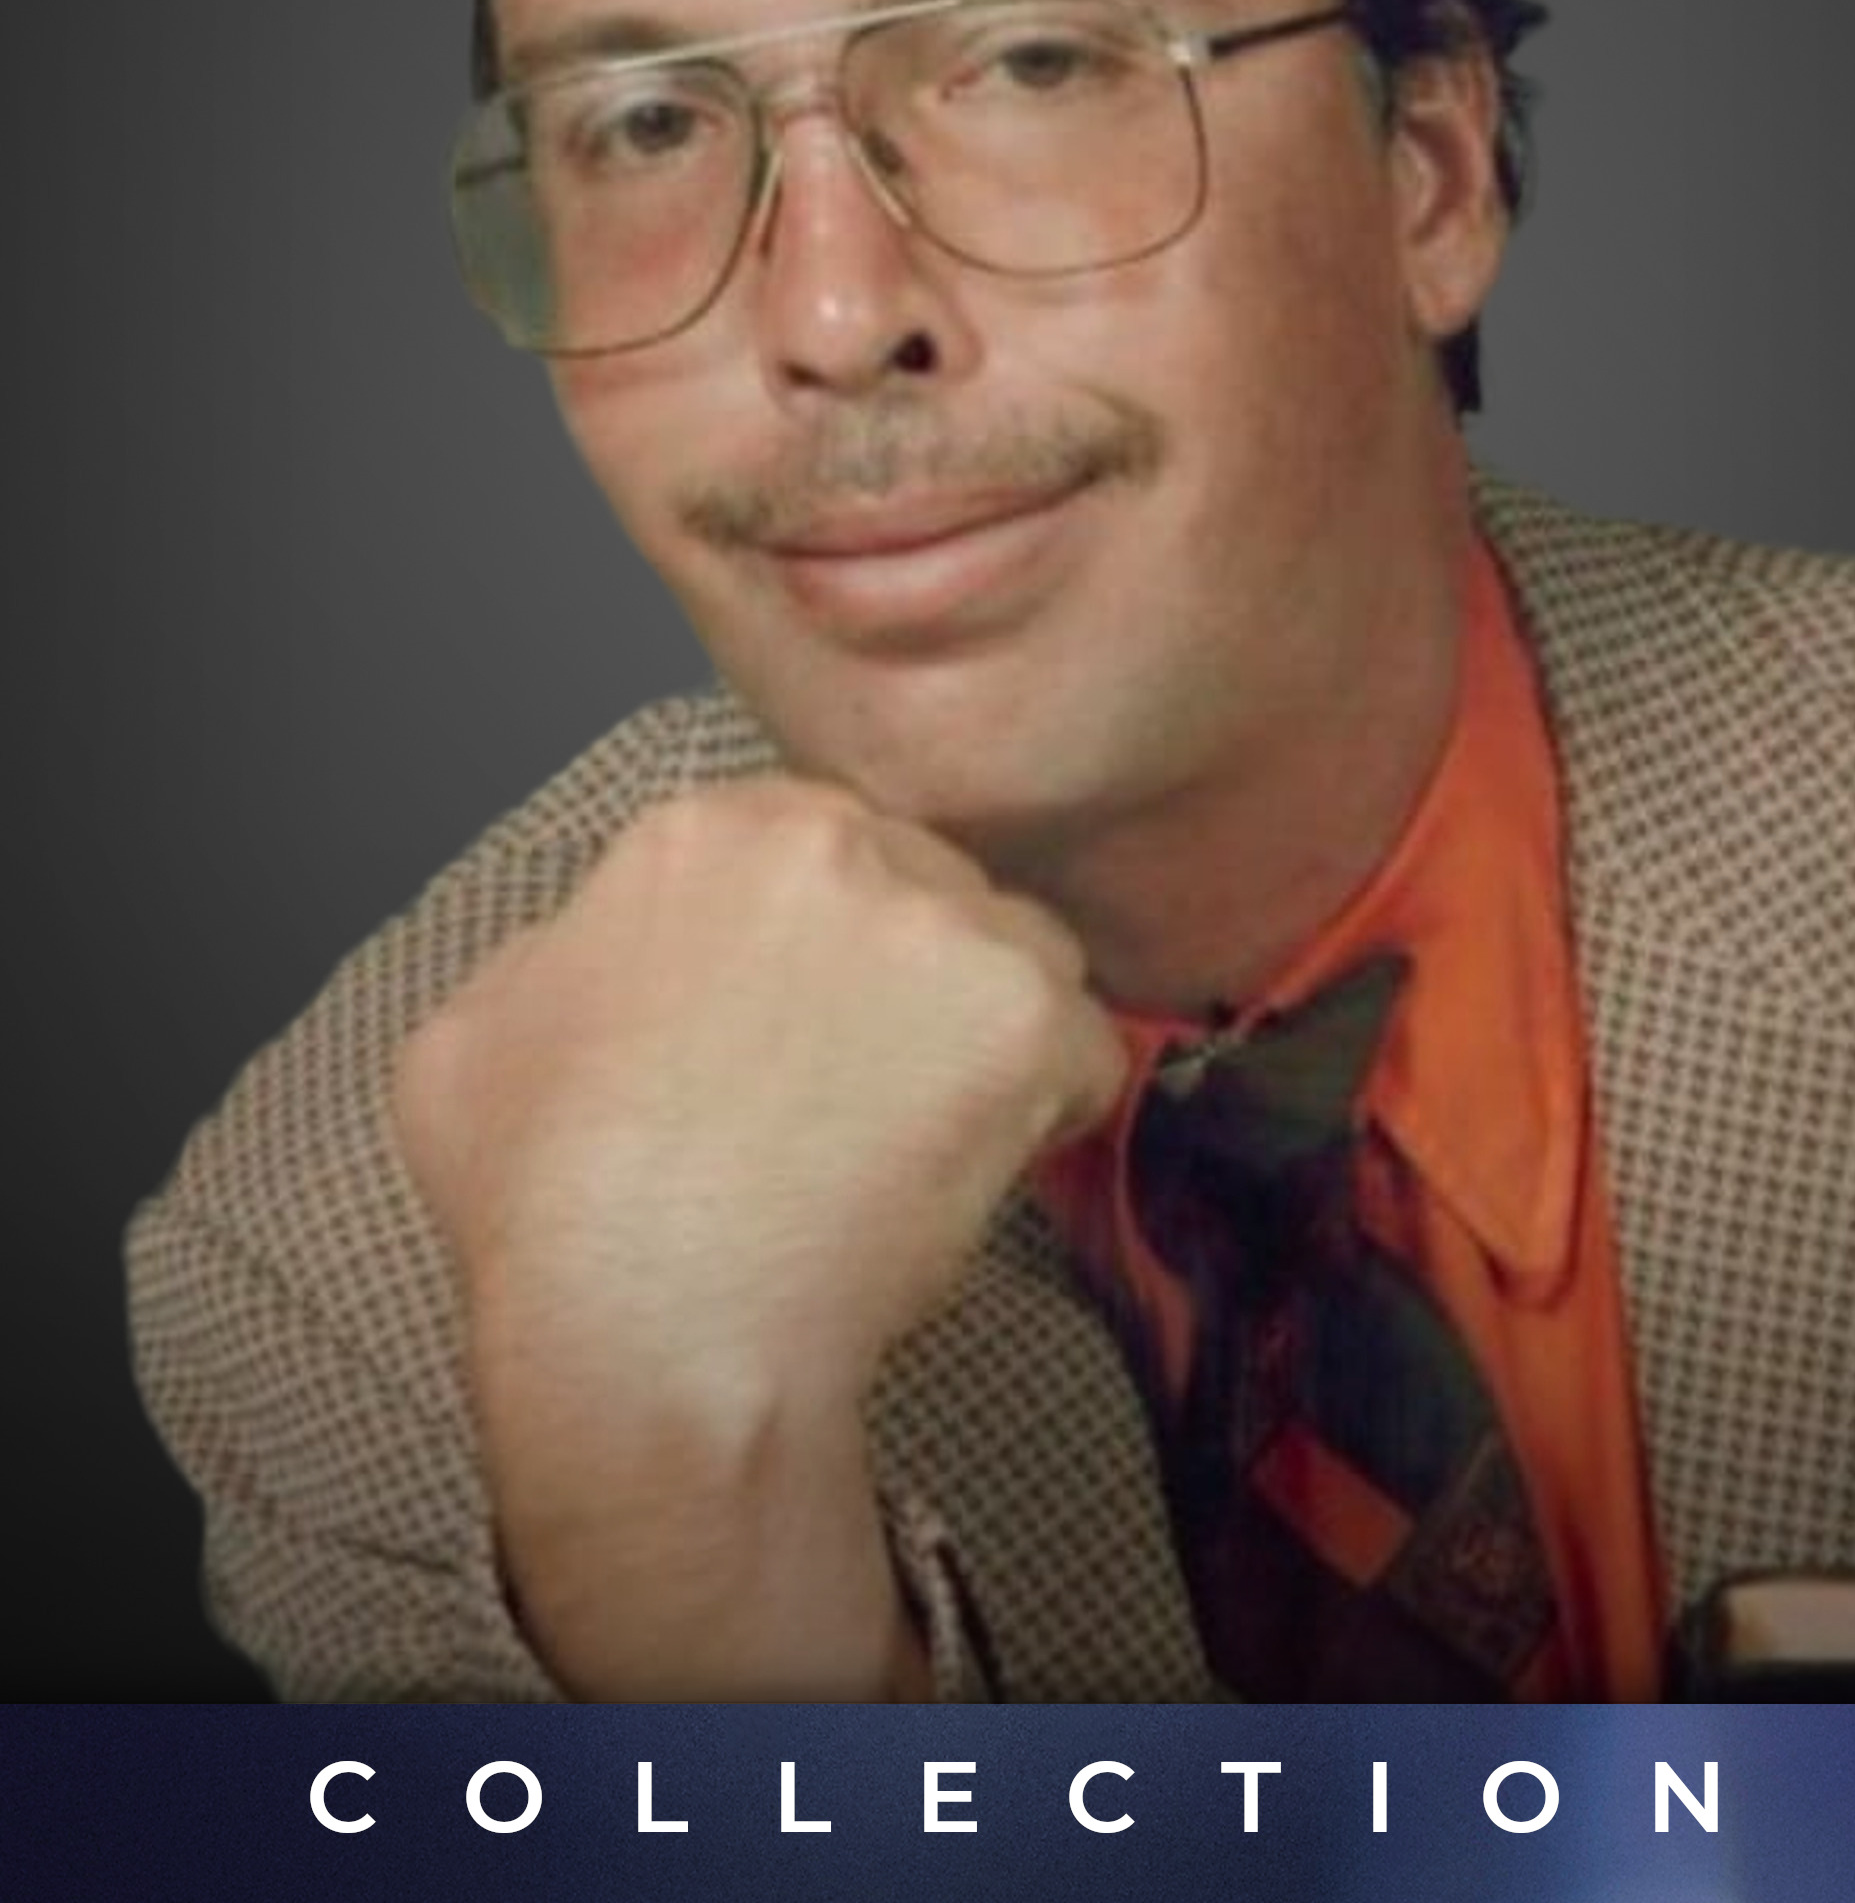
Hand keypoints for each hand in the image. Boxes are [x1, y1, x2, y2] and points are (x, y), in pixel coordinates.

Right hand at [393, 776, 1123, 1697]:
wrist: (649, 1325)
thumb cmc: (549, 1205)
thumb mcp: (472, 1034)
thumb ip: (558, 956)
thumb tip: (599, 958)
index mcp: (704, 829)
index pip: (816, 850)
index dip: (821, 946)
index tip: (806, 1028)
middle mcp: (830, 840)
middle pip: (924, 886)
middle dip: (908, 977)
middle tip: (862, 1095)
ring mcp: (937, 920)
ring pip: (1015, 952)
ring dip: (986, 1032)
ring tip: (917, 1139)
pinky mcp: (1020, 1014)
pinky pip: (1082, 1049)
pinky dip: (1048, 1114)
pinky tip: (966, 1176)